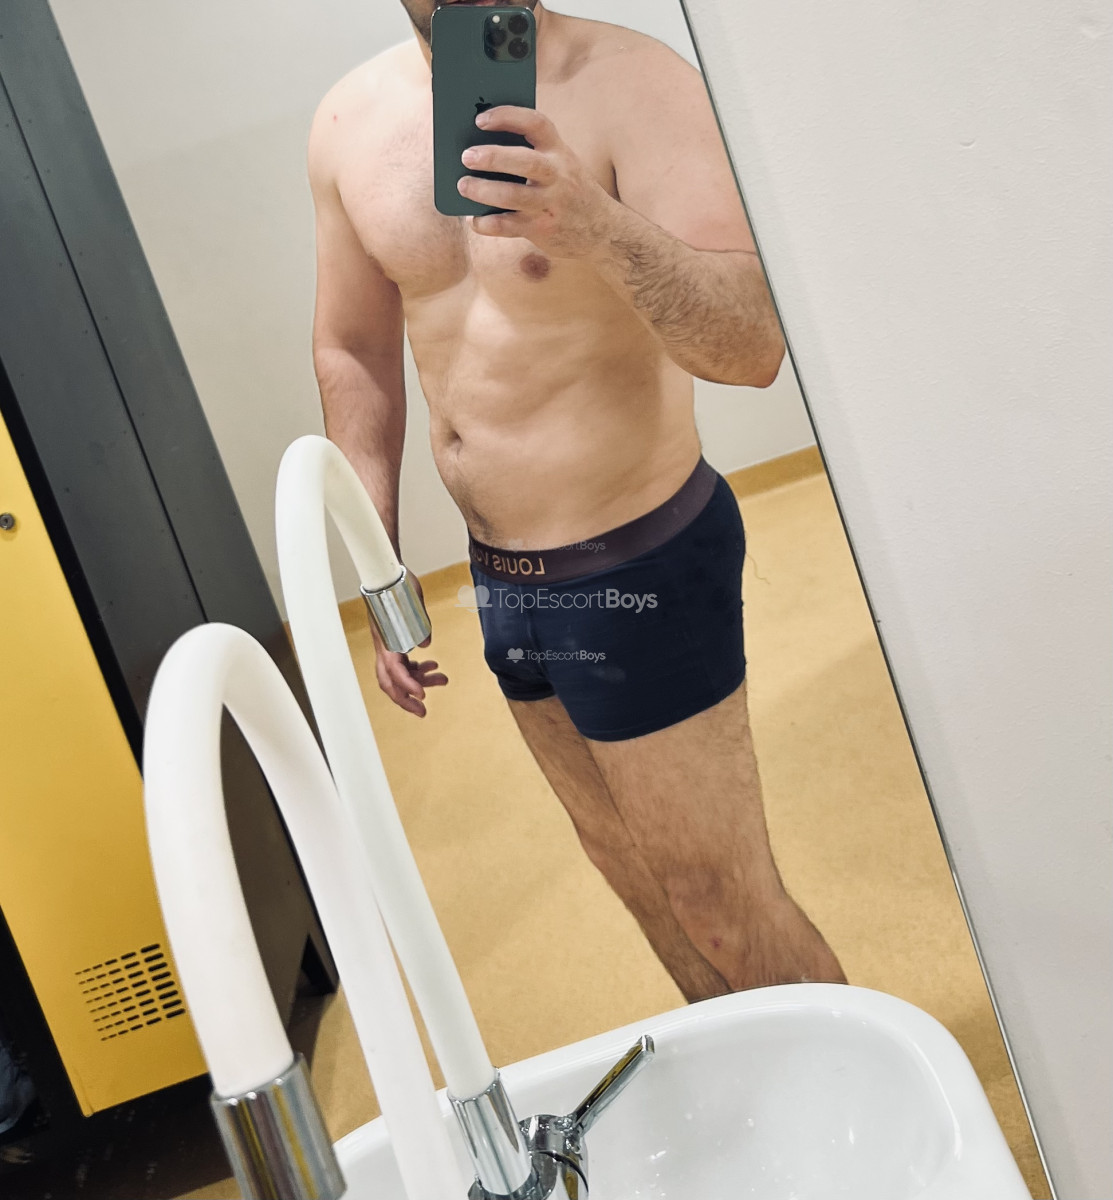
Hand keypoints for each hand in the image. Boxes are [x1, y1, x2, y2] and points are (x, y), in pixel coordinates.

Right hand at [369, 573, 446, 716]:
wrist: (388, 572)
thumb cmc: (399, 584)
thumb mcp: (414, 602)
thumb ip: (421, 624)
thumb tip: (426, 644)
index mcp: (385, 639)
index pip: (393, 670)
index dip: (407, 685)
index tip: (422, 696)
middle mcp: (383, 646)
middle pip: (389, 683)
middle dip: (406, 700)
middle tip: (423, 711)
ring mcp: (388, 645)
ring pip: (400, 675)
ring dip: (419, 681)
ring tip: (443, 680)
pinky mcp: (394, 642)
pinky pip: (404, 664)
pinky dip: (418, 669)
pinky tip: (433, 666)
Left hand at [458, 106, 615, 258]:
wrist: (604, 230)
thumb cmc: (570, 190)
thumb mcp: (561, 165)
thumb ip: (532, 154)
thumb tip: (481, 148)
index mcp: (559, 151)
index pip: (536, 124)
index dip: (507, 117)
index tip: (480, 119)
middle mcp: (558, 175)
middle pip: (525, 161)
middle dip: (493, 157)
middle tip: (466, 156)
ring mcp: (551, 204)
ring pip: (514, 196)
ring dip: (484, 191)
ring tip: (463, 186)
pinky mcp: (543, 230)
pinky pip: (510, 227)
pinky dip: (488, 224)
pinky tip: (475, 221)